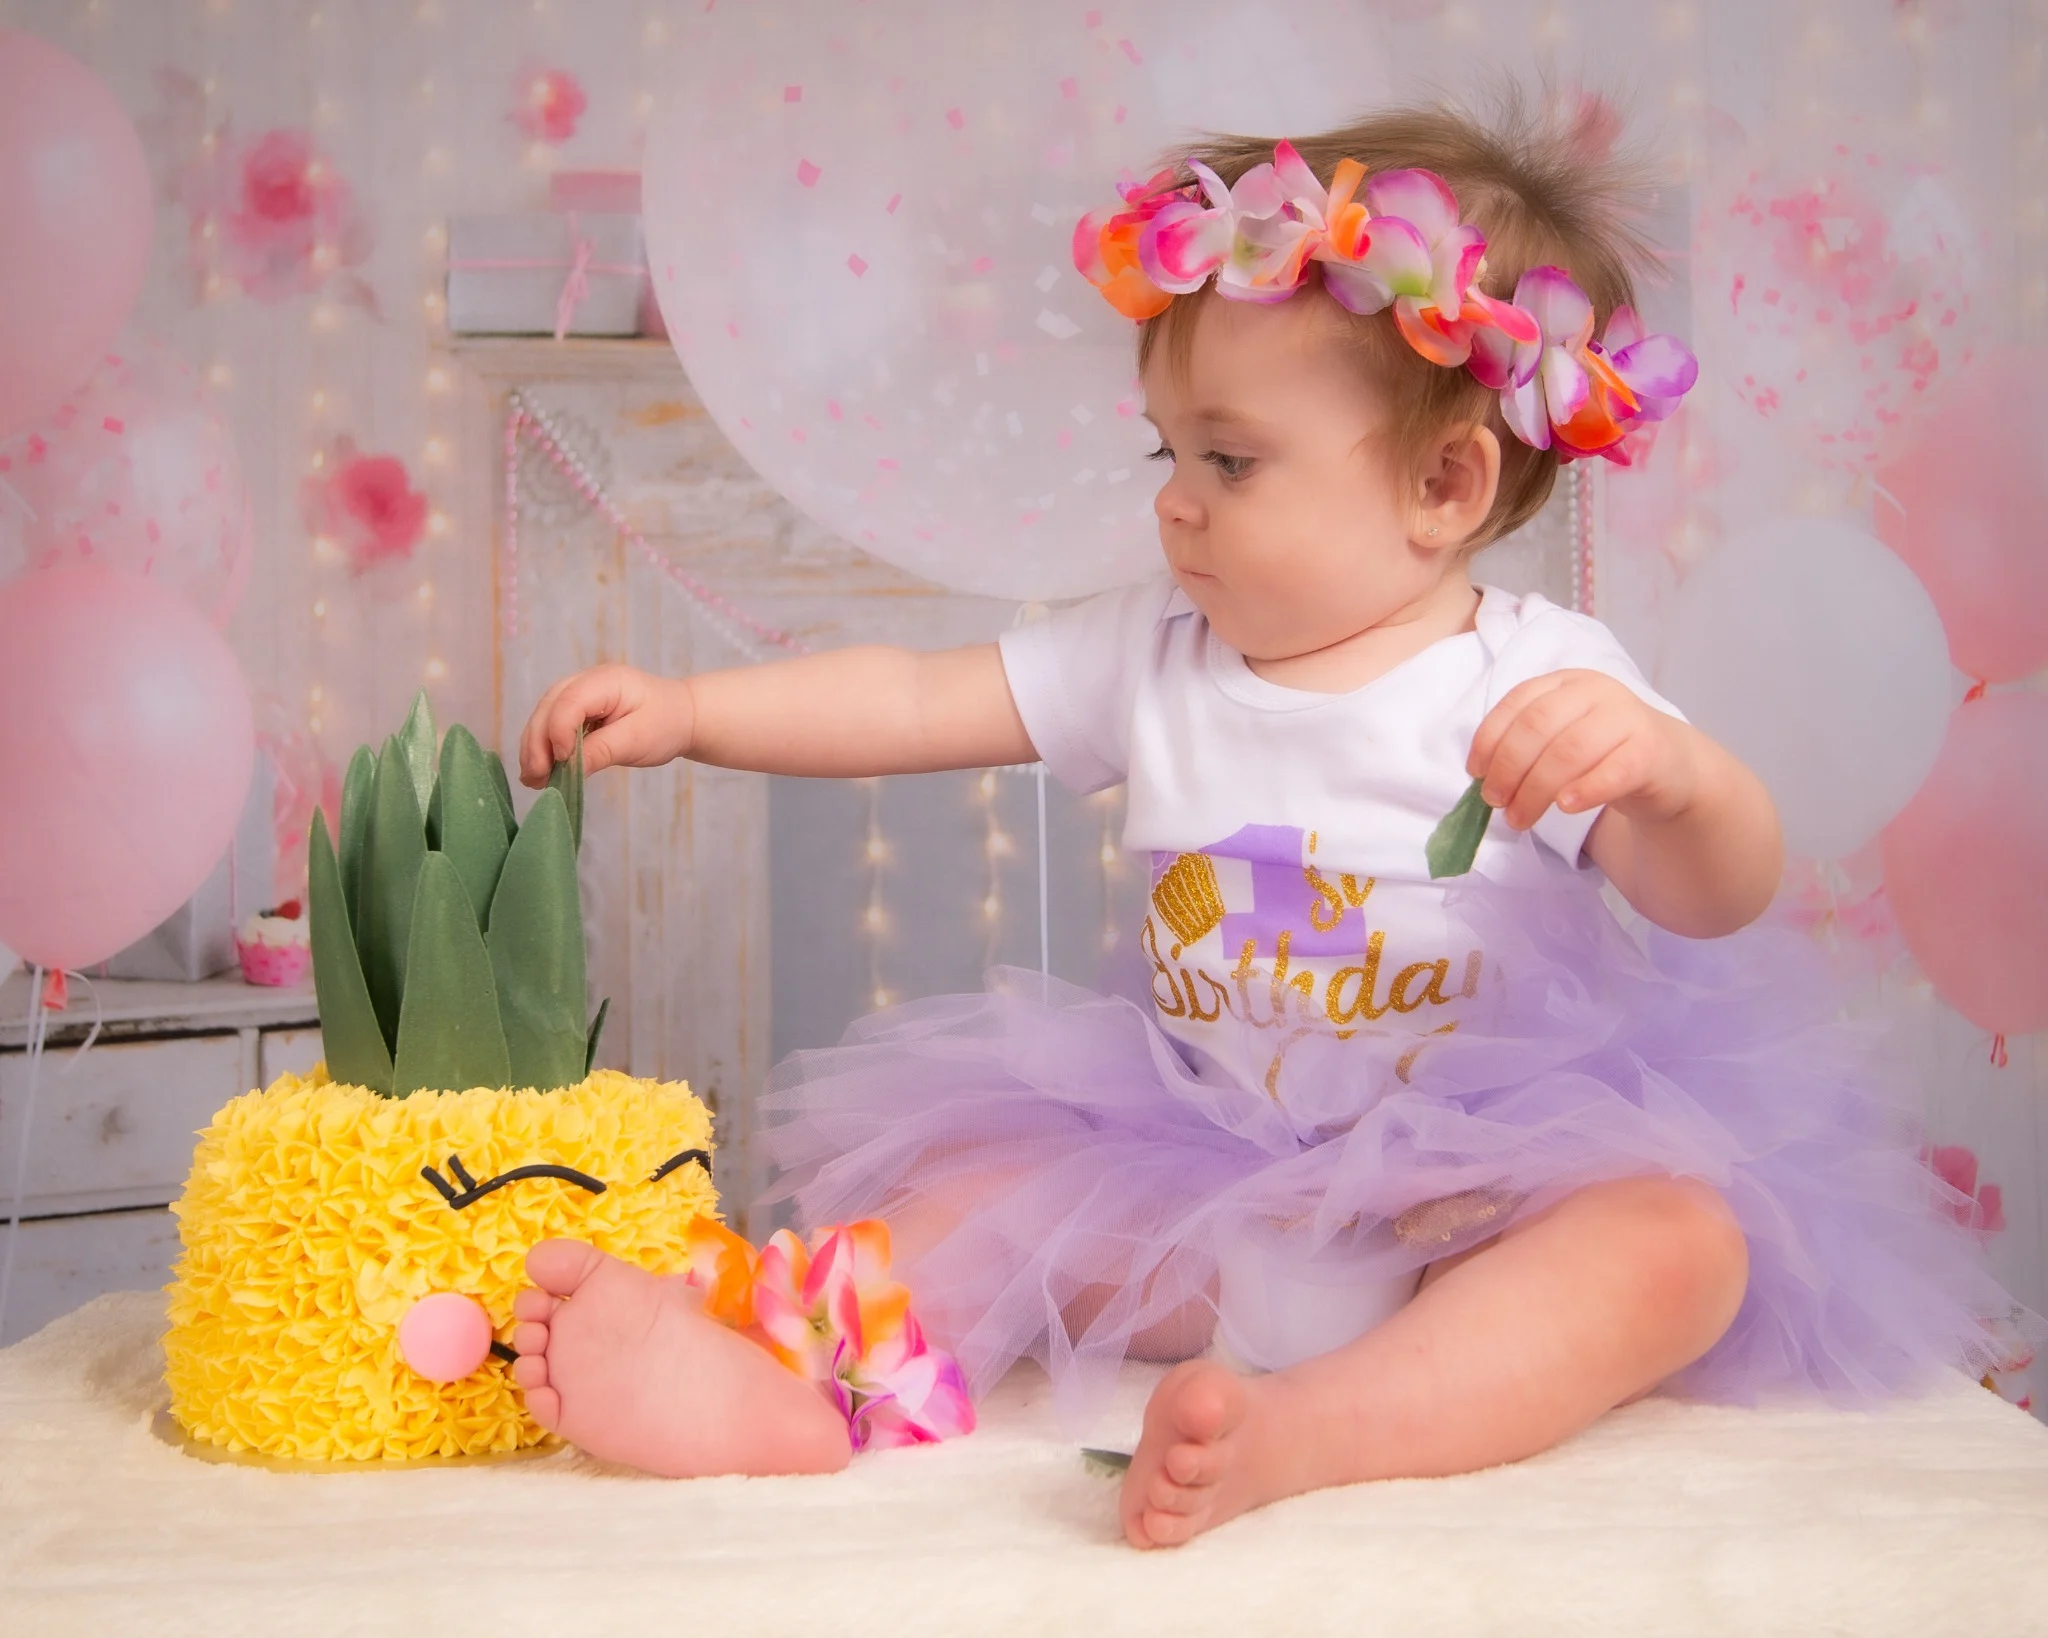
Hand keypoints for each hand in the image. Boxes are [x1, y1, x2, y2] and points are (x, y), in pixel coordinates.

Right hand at [517, 664, 692, 787]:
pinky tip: (540, 772)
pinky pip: (552, 725)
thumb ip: (602, 751)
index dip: (558, 731)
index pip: (569, 701)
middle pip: (549, 707)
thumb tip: (567, 768)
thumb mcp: (638, 741)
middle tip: (533, 777)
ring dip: (534, 748)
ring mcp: (579, 694)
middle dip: (537, 743)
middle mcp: (586, 682)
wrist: (682, 717)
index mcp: (606, 681)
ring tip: (531, 779)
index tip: (561, 761)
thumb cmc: (666, 724)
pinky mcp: (577, 710)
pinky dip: (544, 748)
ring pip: (544, 716)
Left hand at [1466, 669, 1697, 832]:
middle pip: (1539, 726)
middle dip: (1509, 767)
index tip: (1476, 773)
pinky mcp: (1651, 750)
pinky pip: (1613, 770)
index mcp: (1567, 683)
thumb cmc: (1602, 754)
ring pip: (1570, 750)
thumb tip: (1482, 776)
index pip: (1518, 702)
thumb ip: (1526, 745)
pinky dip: (1584, 790)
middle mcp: (1596, 692)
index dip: (1491, 738)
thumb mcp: (1560, 738)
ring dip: (1536, 789)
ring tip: (1519, 818)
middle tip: (1496, 802)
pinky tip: (1565, 807)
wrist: (1669, 767)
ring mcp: (1627, 717)